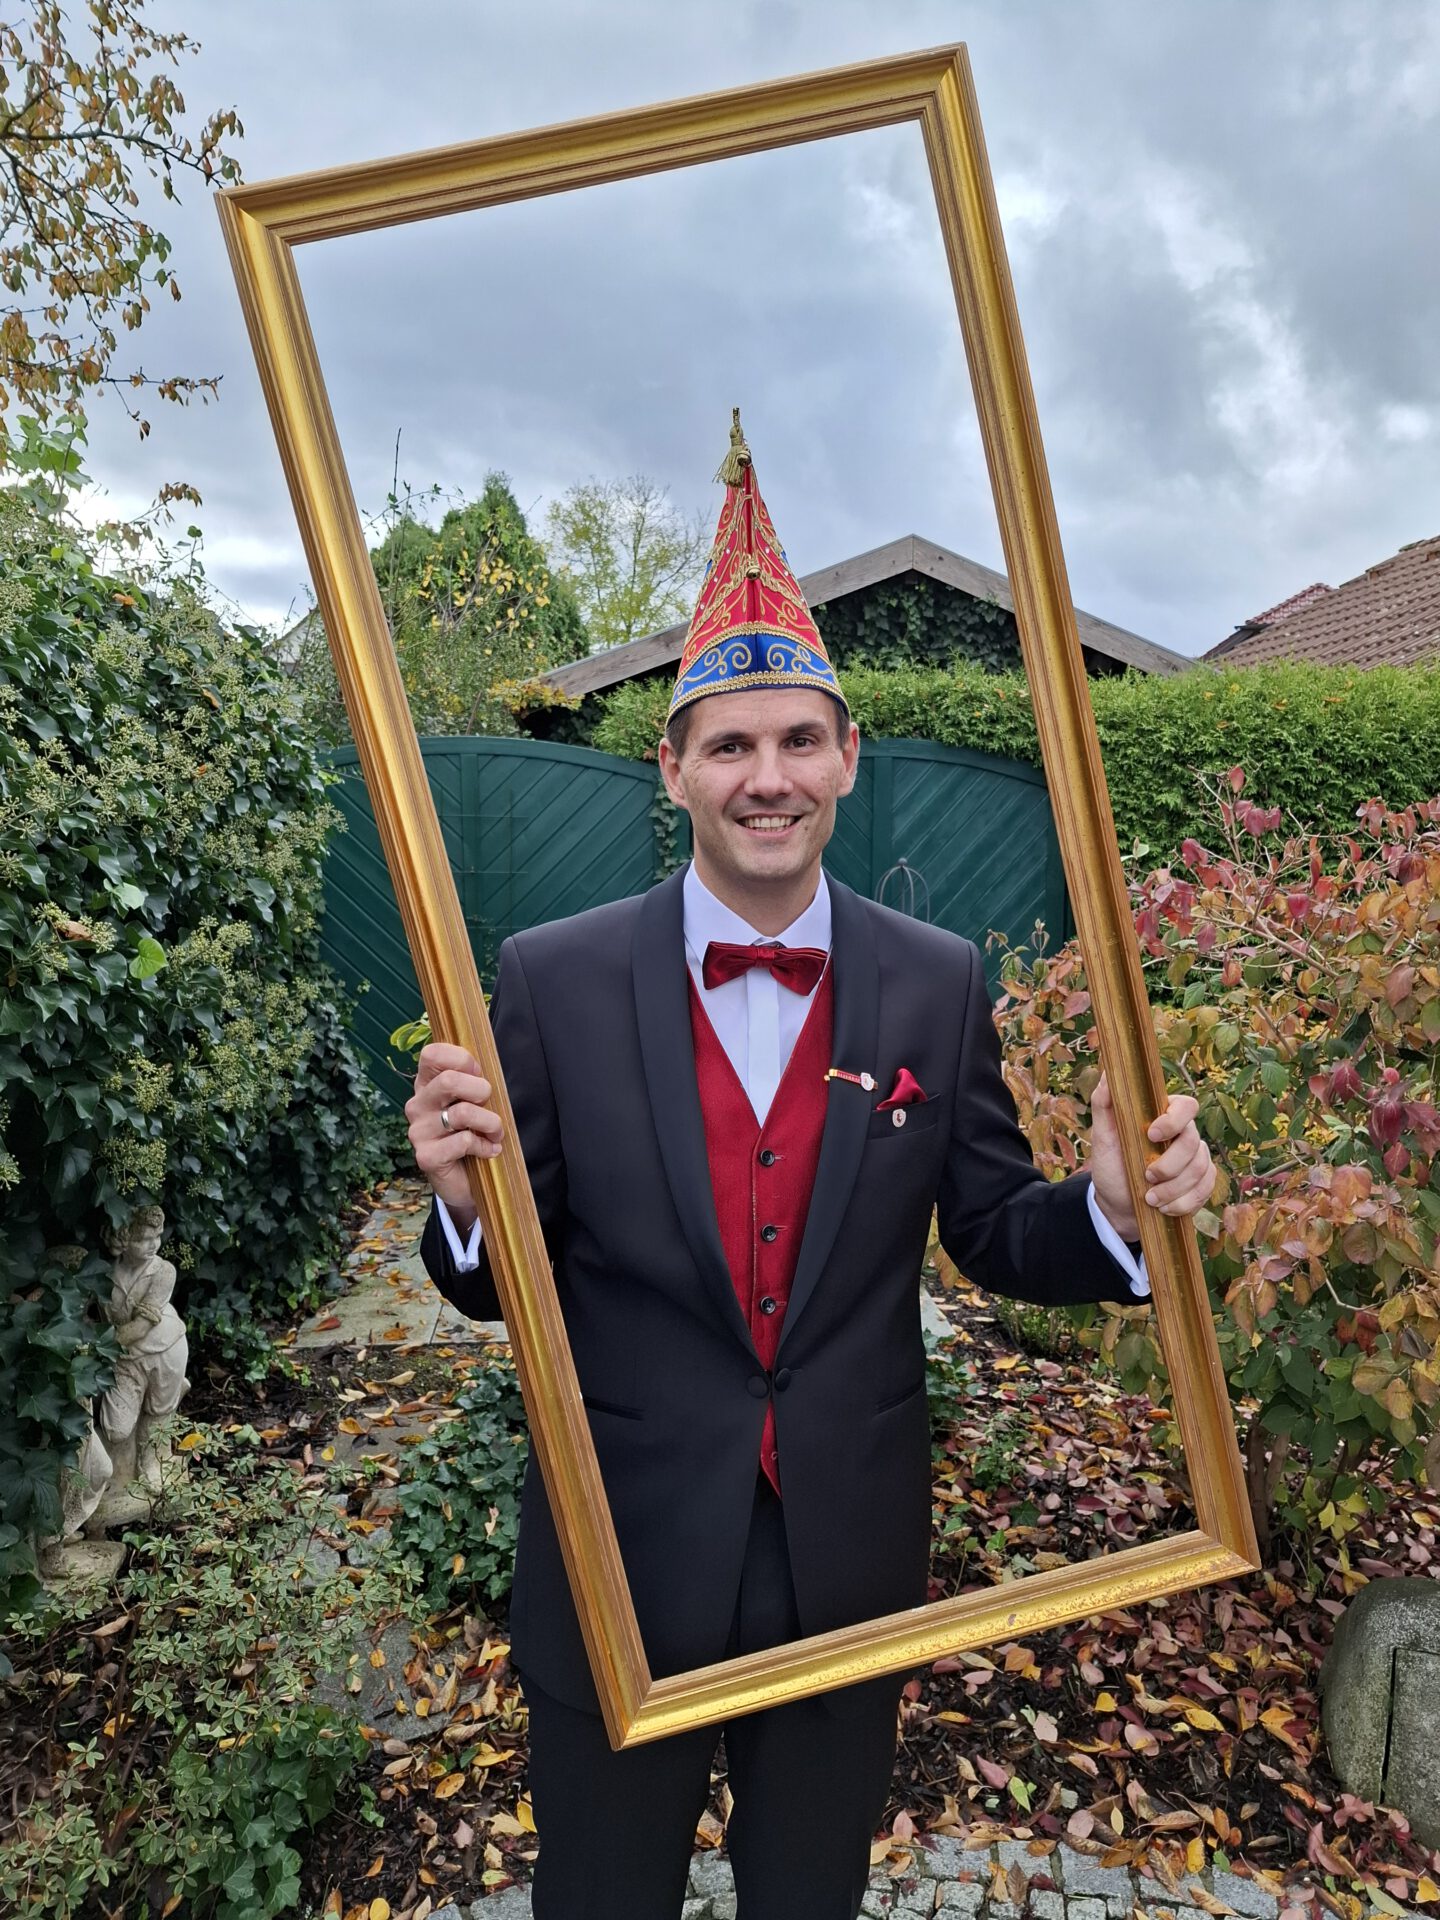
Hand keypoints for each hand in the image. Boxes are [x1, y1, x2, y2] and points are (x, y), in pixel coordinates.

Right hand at [405, 1042, 504, 1231]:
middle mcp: (417, 1105)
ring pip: (462, 1113)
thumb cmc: (471, 1131)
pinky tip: (488, 1151)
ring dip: (490, 1122)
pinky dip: (484, 1146)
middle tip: (490, 1104)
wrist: (463, 1179)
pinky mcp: (426, 1156)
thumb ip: (473, 1080)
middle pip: (449, 1081)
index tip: (478, 1073)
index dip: (461, 1059)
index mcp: (426, 1084)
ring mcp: (419, 1131)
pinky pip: (463, 1141)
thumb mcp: (472, 1101)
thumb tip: (482, 1066)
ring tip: (496, 1132)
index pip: (431, 1054)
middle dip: (481, 1090)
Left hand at [1088, 1072, 1213, 1243]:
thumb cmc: (1111, 1166)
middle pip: (1193, 1143)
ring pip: (1199, 1169)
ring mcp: (1196, 1159)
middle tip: (1146, 1177)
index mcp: (1164, 1117)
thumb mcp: (1102, 1137)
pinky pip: (1205, 1190)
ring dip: (1173, 1189)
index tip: (1151, 1135)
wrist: (1118, 1205)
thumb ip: (1104, 1105)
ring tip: (1150, 1199)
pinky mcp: (1202, 1183)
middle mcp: (1185, 1135)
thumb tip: (1108, 1075)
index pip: (1186, 1106)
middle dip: (1169, 1166)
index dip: (1174, 1120)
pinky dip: (1183, 1202)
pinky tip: (1164, 1208)